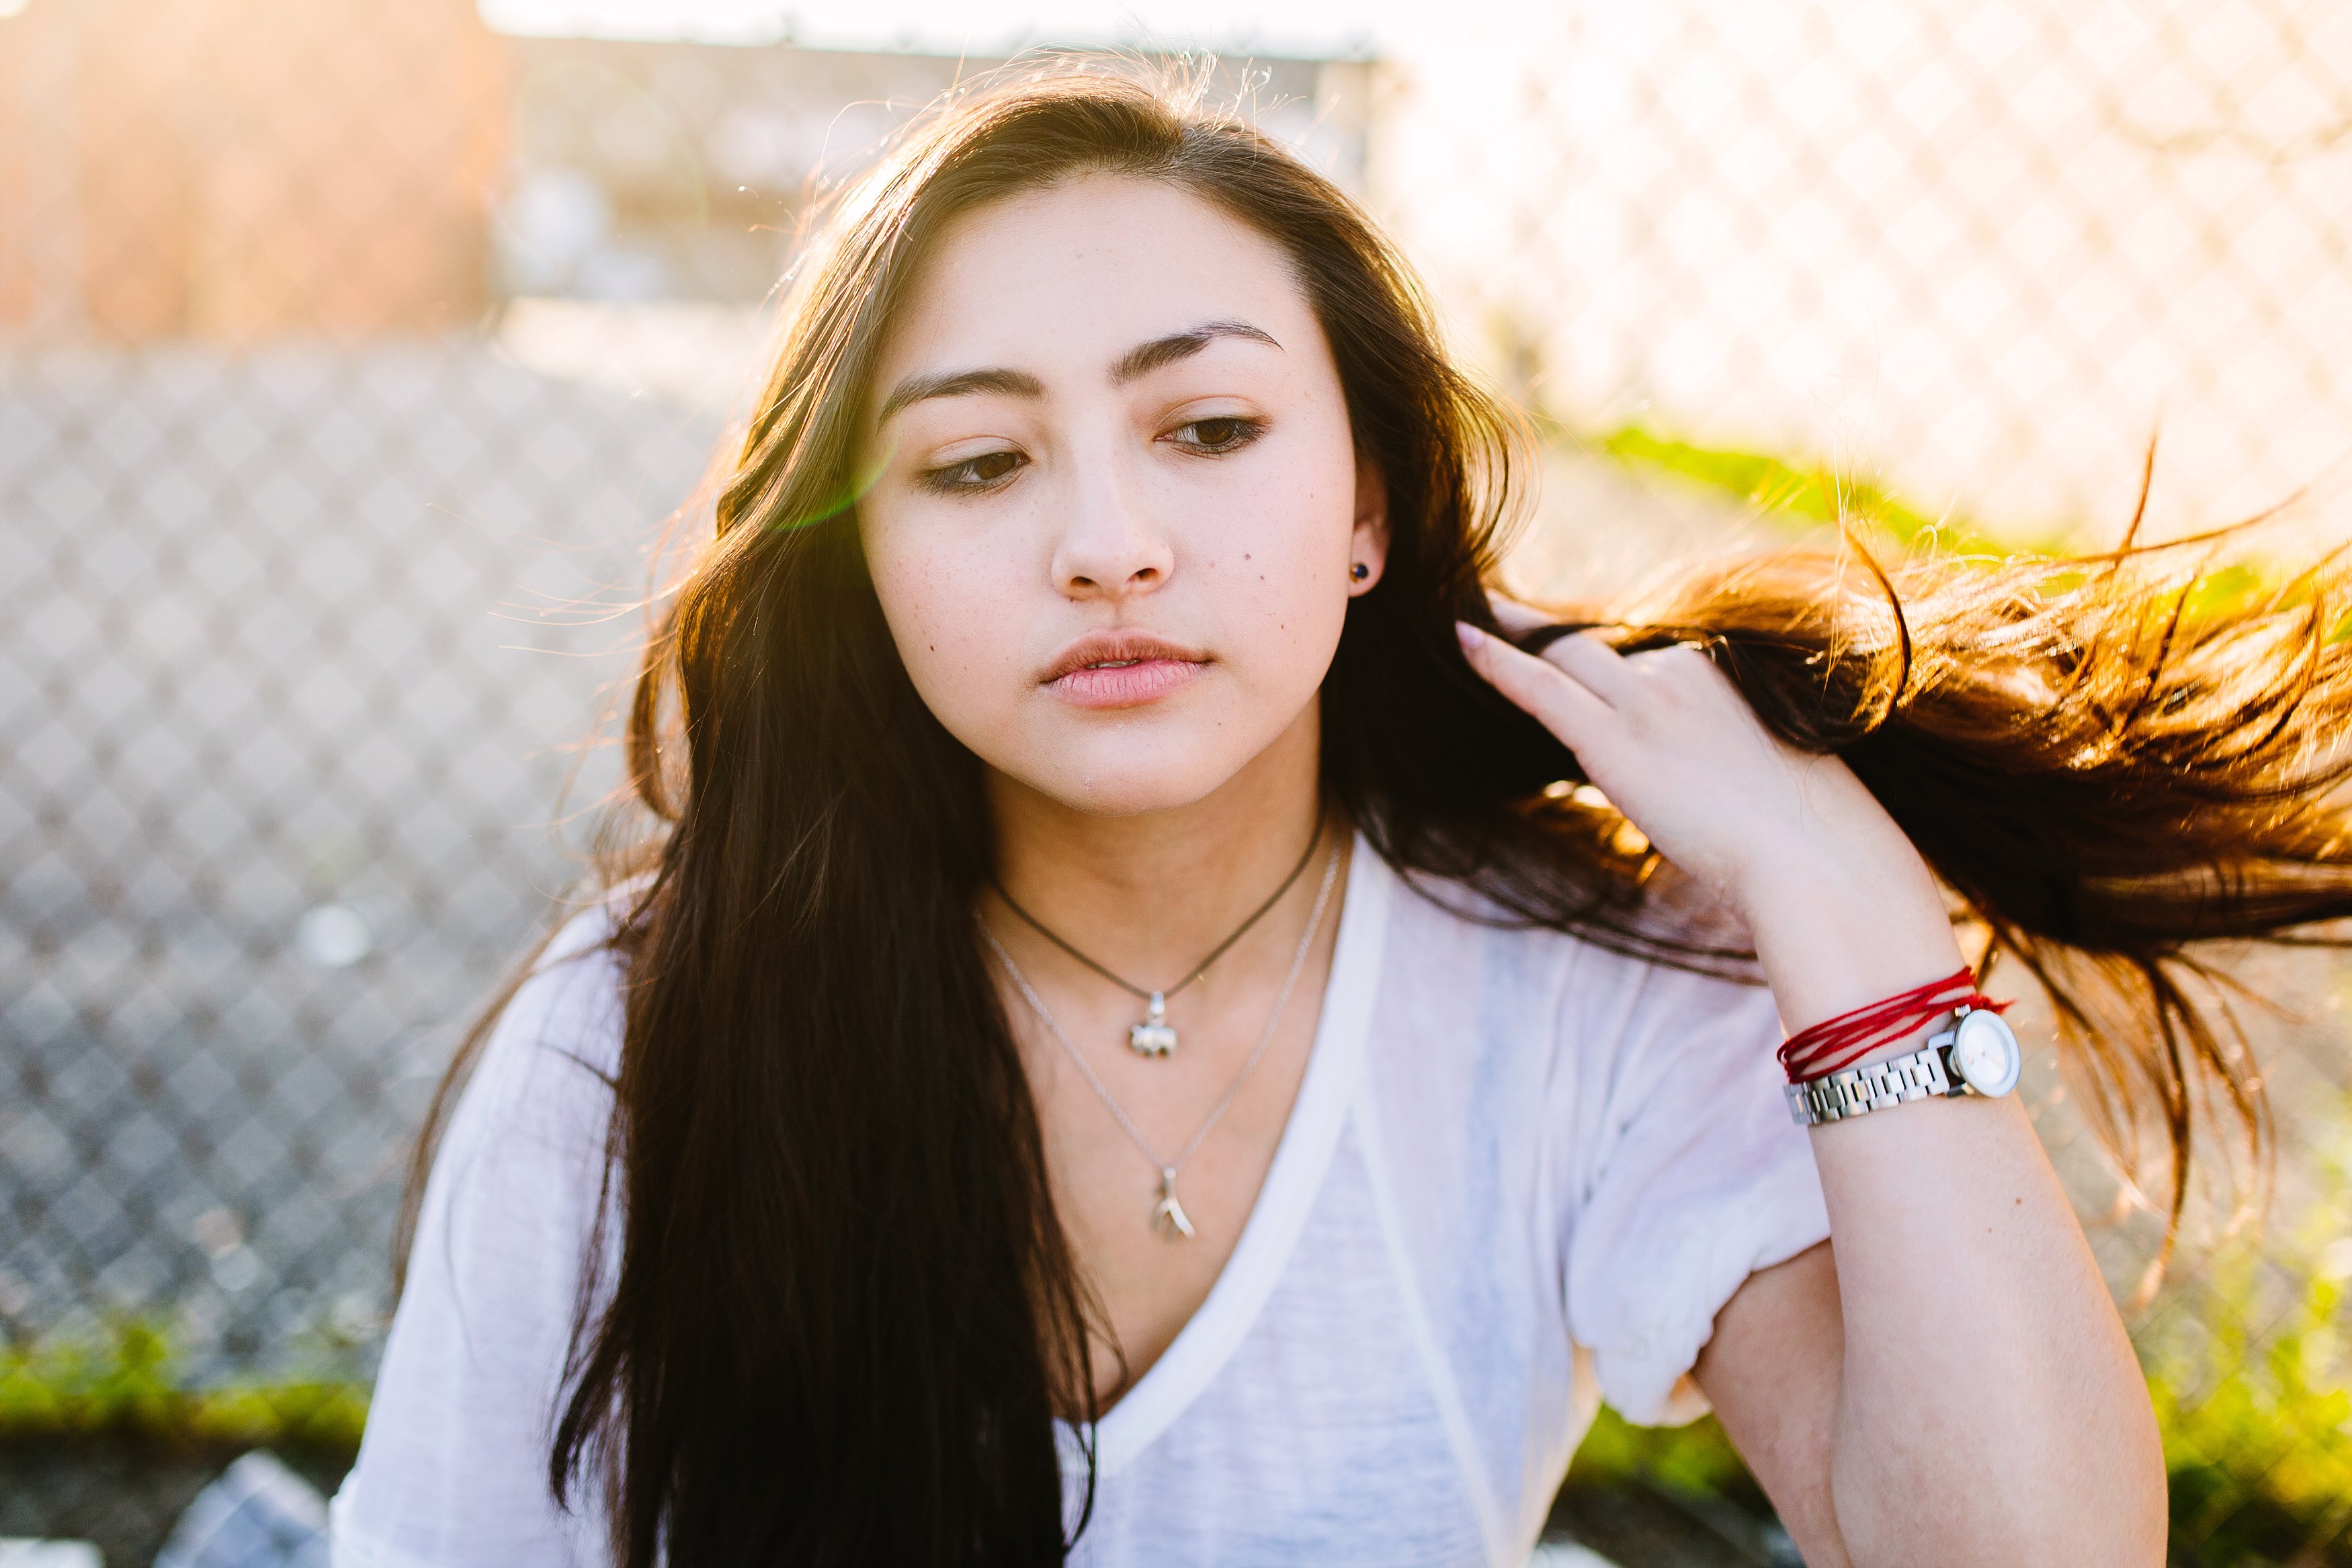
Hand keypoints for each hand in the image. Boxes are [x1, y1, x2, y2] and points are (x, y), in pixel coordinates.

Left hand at [1455, 619, 1944, 954]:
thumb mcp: (1782, 779)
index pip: (1643, 654)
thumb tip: (1718, 785)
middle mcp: (1685, 672)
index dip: (1600, 649)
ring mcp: (1648, 703)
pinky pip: (1542, 690)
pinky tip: (1461, 639)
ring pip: (1563, 654)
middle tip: (1499, 603)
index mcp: (1729, 674)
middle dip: (1548, 628)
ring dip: (1514, 633)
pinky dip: (1498, 664)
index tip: (1569, 635)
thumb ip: (1737, 765)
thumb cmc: (1819, 842)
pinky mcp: (1616, 743)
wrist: (1821, 864)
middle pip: (1597, 642)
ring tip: (1472, 610)